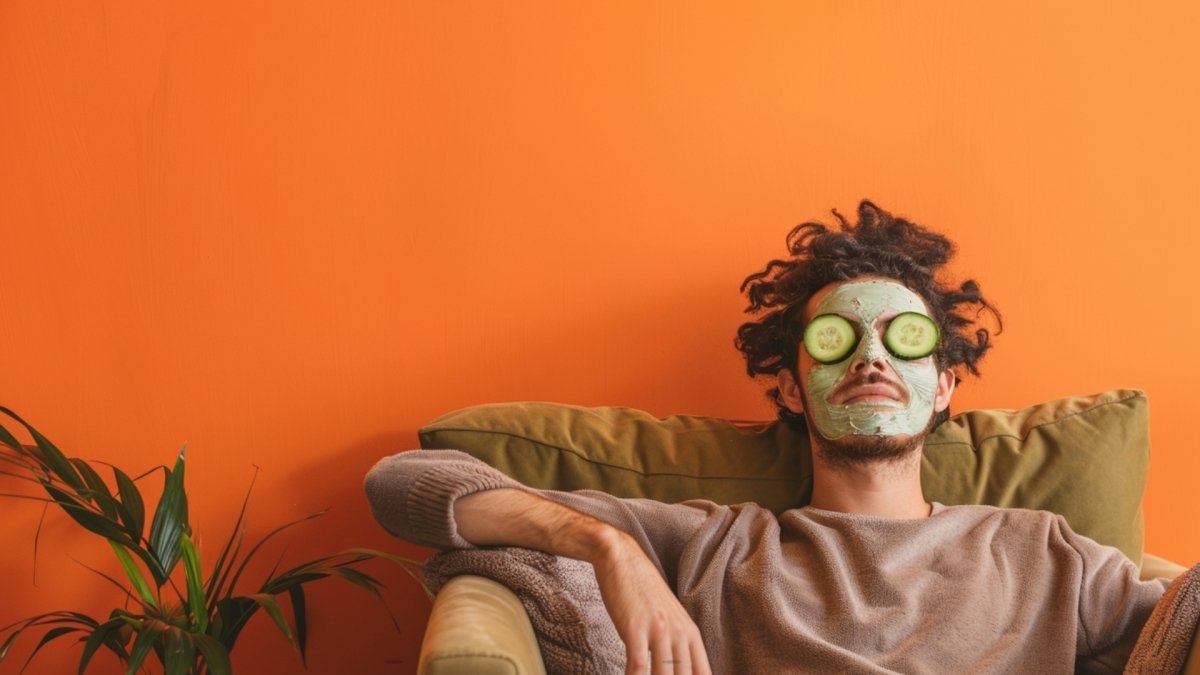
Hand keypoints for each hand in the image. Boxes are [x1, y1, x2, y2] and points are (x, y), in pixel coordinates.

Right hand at [593, 531, 712, 674]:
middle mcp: (679, 633)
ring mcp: (658, 630)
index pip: (703, 674)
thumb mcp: (668, 617)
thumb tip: (679, 668)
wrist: (621, 558)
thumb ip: (677, 643)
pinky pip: (638, 665)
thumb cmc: (642, 591)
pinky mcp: (635, 628)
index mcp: (691, 633)